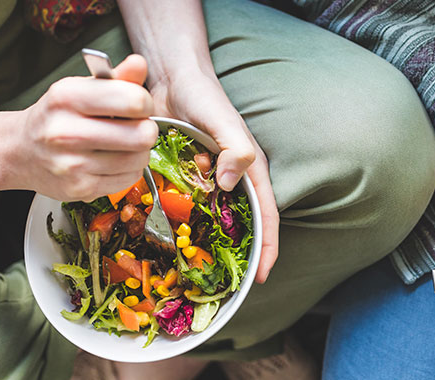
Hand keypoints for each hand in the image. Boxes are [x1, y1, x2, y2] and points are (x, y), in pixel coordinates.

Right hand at [8, 55, 157, 200]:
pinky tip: (112, 160)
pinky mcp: (81, 188)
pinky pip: (129, 178)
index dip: (145, 102)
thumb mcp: (81, 88)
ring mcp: (72, 164)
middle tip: (134, 127)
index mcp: (66, 98)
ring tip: (122, 144)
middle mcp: (65, 132)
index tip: (137, 104)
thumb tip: (139, 63)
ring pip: (139, 158)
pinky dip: (128, 169)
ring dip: (139, 151)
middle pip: (143, 134)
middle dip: (146, 129)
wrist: (19, 151)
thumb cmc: (57, 116)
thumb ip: (116, 78)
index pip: (134, 101)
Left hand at [117, 0, 277, 282]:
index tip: (261, 276)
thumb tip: (232, 182)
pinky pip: (186, 207)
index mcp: (250, 170)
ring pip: (213, 220)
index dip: (268, 248)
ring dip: (209, 244)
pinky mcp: (185, 177)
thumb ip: (233, 147)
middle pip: (242, 225)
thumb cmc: (204, 96)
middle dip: (240, 256)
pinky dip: (181, 225)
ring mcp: (208, 180)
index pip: (266, 216)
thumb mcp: (222, 120)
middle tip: (227, 286)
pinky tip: (167, 242)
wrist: (171, 77)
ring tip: (197, 273)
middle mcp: (232, 180)